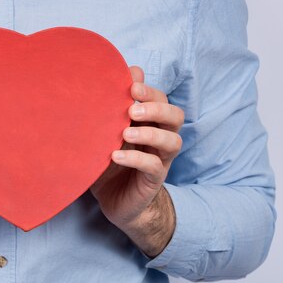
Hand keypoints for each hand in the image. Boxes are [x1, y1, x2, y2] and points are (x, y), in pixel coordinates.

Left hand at [89, 66, 183, 256]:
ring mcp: (160, 159)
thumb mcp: (106, 134)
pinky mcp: (153, 180)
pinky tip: (116, 156)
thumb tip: (109, 81)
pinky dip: (136, 159)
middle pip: (175, 116)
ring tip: (125, 133)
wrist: (114, 201)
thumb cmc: (109, 161)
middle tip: (131, 110)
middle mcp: (160, 138)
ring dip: (150, 133)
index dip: (150, 91)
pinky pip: (153, 166)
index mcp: (150, 123)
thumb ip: (111, 110)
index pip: (161, 100)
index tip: (131, 86)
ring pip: (172, 141)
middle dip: (156, 108)